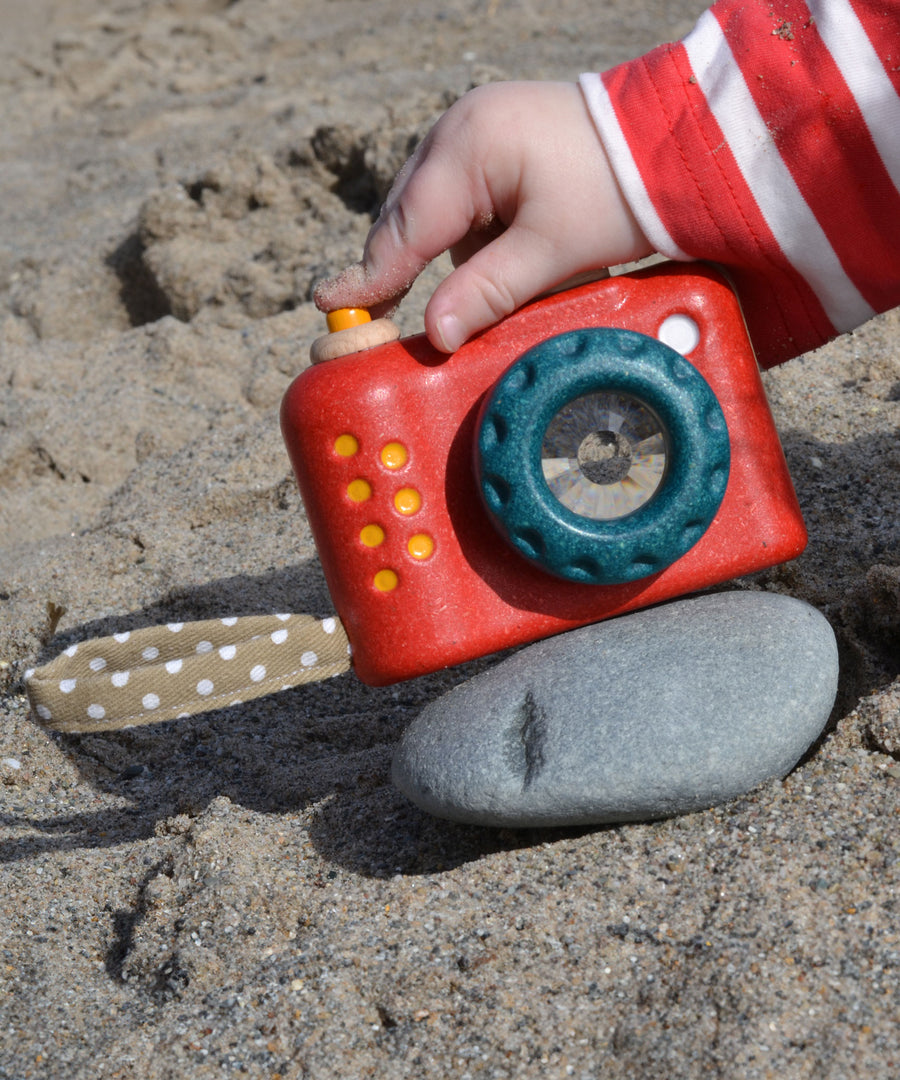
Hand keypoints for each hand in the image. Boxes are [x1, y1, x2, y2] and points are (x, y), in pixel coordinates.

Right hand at [314, 81, 651, 352]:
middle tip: (385, 317)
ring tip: (503, 279)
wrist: (673, 141)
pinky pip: (464, 204)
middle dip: (406, 268)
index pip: (405, 228)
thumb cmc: (616, 189)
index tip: (329, 305)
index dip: (370, 276)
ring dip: (454, 257)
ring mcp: (474, 132)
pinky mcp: (494, 144)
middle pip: (410, 218)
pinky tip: (512, 253)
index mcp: (467, 148)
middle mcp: (458, 130)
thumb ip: (488, 293)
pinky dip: (476, 238)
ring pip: (437, 215)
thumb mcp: (551, 252)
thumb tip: (435, 336)